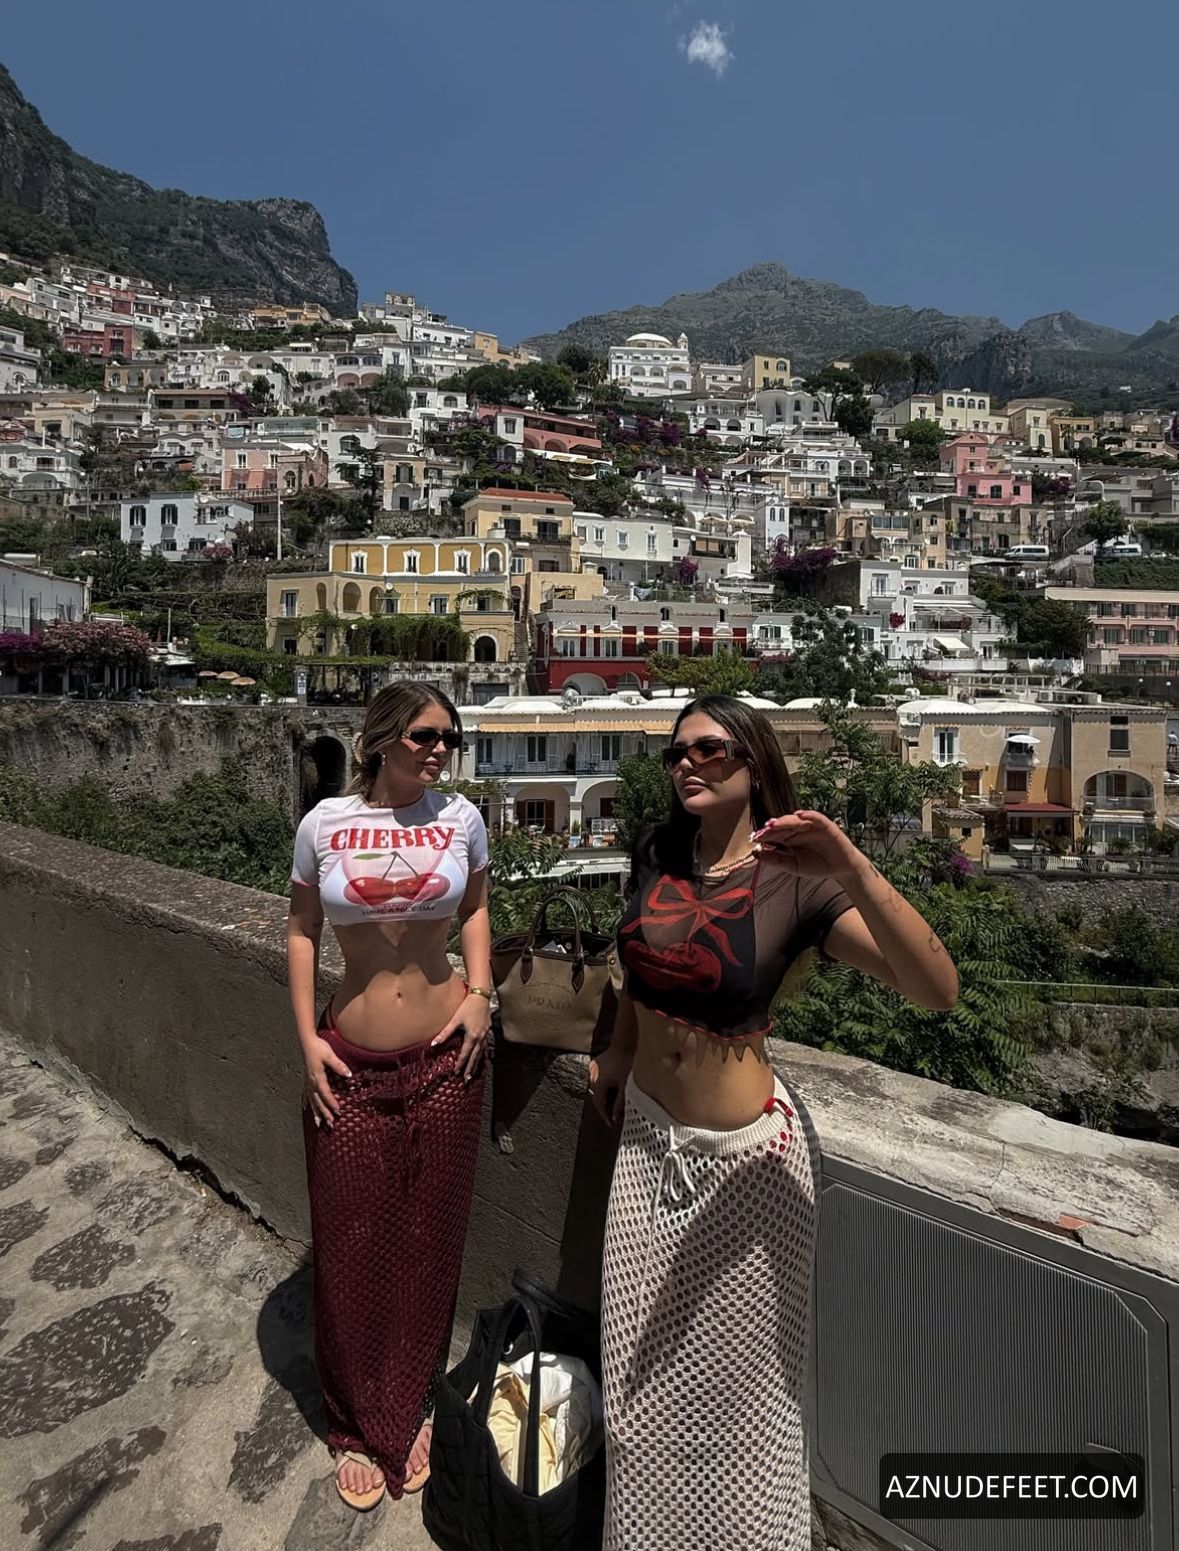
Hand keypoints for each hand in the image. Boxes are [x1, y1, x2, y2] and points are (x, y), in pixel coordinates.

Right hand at [302, 1035, 351, 1128]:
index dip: (331, 1102)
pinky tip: (308, 1110)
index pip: (325, 1093)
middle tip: (331, 1123)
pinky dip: (308, 1103)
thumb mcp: (330, 1055)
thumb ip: (338, 1065)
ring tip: (319, 1123)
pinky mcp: (306, 1079)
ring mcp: (307, 1081)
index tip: (338, 1110)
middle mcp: (311, 1081)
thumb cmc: (319, 1047)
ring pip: (312, 1100)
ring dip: (316, 1112)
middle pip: (318, 1100)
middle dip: (324, 1112)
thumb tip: (348, 1075)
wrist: (307, 1041)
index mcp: (317, 1076)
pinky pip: (307, 1095)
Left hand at [433, 993, 491, 1082]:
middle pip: (475, 1057)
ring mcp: (485, 1035)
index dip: (460, 1064)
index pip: (465, 1054)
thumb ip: (445, 1033)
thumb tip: (434, 1043)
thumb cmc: (467, 1006)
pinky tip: (480, 1058)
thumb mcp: (455, 1020)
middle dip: (470, 1069)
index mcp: (472, 1036)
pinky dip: (482, 1055)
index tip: (456, 1073)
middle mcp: (480, 1038)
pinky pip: (485, 1047)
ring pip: (481, 1053)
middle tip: (466, 1080)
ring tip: (472, 1073)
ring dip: (476, 1064)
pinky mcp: (487, 1031)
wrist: (481, 996)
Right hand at [588, 1045, 632, 1127]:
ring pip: (596, 1089)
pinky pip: (597, 1080)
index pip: (599, 1105)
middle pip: (596, 1097)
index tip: (611, 1124)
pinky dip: (603, 1087)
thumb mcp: (626, 1085)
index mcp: (598, 1083)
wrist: (625, 1042)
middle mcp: (592, 1077)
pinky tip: (611, 1089)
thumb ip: (620, 1103)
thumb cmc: (627, 1062)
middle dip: (605, 1107)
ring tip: (613, 1104)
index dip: (605, 1116)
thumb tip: (615, 1118)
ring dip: (604, 1097)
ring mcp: (592, 1070)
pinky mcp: (594, 1064)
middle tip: (613, 1116)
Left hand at [751, 809, 865, 880]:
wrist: (840, 869)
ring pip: (796, 820)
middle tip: (762, 831)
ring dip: (785, 820)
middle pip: (783, 825)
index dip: (765, 836)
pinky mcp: (826, 826)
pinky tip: (800, 815)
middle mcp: (799, 830)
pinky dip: (809, 815)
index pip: (775, 834)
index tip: (754, 839)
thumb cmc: (816, 866)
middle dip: (772, 828)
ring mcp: (812, 826)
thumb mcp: (793, 865)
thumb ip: (775, 859)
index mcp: (790, 838)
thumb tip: (755, 853)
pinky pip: (817, 818)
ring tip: (774, 823)